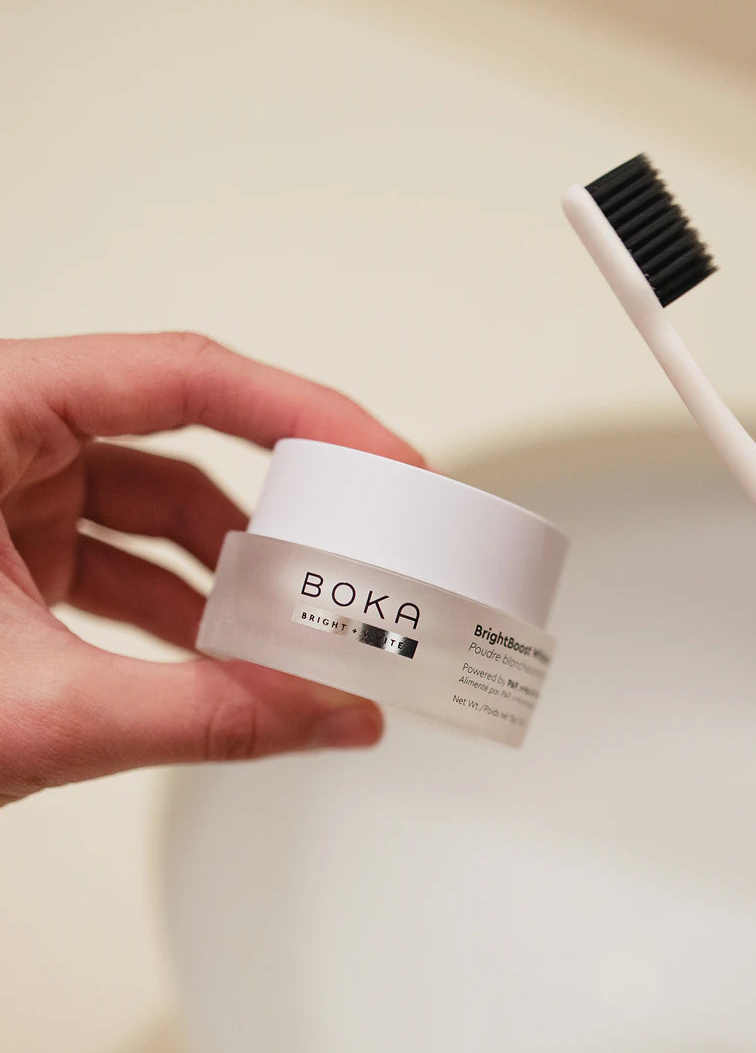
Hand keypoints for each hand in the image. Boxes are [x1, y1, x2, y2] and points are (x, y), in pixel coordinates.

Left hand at [0, 332, 422, 804]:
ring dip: (228, 568)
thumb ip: (203, 714)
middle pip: (184, 440)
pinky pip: (120, 556)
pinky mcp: (4, 552)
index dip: (303, 412)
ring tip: (295, 620)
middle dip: (276, 502)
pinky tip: (219, 652)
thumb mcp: (31, 708)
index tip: (380, 457)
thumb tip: (328, 716)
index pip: (186, 377)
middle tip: (354, 542)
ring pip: (155, 507)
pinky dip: (178, 603)